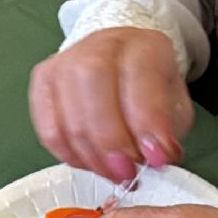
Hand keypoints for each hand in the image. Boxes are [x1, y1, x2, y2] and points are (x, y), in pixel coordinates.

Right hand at [30, 27, 191, 182]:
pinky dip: (66, 152)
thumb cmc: (149, 90)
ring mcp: (67, 60)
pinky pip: (47, 124)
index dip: (147, 121)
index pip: (141, 75)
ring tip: (111, 172)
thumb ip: (167, 132)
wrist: (122, 67)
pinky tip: (88, 163)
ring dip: (89, 152)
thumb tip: (156, 159)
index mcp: (144, 45)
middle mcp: (102, 45)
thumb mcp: (174, 106)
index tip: (157, 157)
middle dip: (110, 137)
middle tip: (126, 170)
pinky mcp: (44, 80)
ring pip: (66, 104)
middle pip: (93, 80)